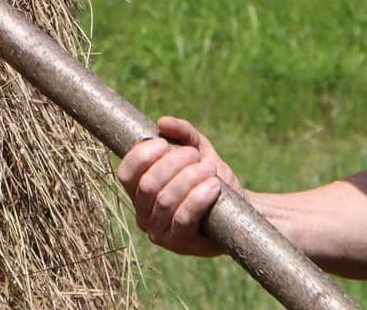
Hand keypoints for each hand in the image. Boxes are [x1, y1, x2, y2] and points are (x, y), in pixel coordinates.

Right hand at [116, 115, 239, 257]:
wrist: (239, 210)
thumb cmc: (211, 178)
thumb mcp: (198, 149)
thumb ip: (182, 133)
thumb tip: (163, 123)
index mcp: (140, 190)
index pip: (126, 173)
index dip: (141, 156)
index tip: (164, 143)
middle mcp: (143, 214)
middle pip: (148, 185)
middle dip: (172, 164)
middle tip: (194, 155)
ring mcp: (160, 233)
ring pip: (166, 201)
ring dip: (189, 179)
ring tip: (210, 168)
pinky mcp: (181, 244)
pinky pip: (183, 219)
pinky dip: (198, 199)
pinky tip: (213, 186)